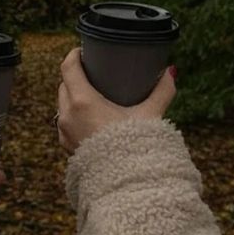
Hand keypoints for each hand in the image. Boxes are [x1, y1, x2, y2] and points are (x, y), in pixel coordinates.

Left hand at [57, 48, 176, 152]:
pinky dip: (73, 115)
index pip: (68, 68)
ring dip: (72, 96)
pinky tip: (87, 116)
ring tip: (90, 93)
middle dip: (75, 76)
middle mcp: (67, 115)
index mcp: (82, 102)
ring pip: (62, 105)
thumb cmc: (136, 147)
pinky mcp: (67, 145)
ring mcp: (64, 131)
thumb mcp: (150, 116)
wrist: (125, 183)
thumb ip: (162, 92)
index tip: (83, 51)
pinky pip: (64, 122)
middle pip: (64, 85)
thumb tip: (170, 73)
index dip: (74, 55)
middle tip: (92, 72)